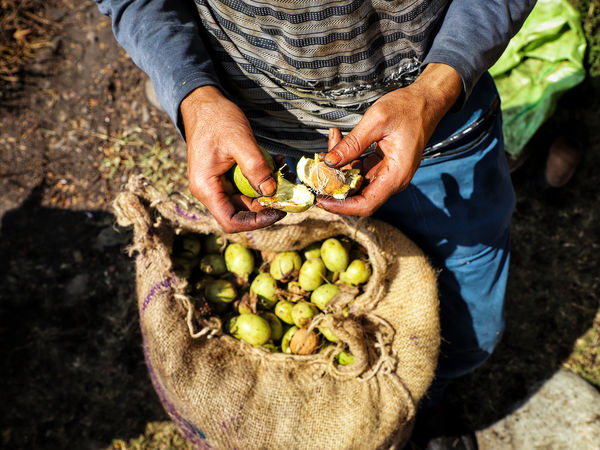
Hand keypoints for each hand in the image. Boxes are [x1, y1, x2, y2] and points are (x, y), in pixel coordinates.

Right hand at [181, 85, 284, 232]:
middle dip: (267, 204)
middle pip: (242, 212)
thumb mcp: (240, 141)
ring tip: (285, 174)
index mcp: (206, 188)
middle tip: (290, 192)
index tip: (278, 212)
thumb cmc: (216, 119)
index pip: (231, 221)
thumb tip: (272, 191)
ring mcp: (218, 183)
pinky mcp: (226, 175)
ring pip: (247, 198)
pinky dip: (263, 177)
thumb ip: (256, 167)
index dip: (255, 223)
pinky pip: (247, 184)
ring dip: (268, 190)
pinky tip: (276, 164)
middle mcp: (210, 190)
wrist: (203, 102)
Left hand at [317, 63, 462, 215]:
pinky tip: (338, 139)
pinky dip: (347, 158)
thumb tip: (329, 162)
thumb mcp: (376, 121)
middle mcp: (392, 179)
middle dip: (335, 184)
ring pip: (356, 181)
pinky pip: (360, 168)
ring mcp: (387, 173)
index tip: (321, 200)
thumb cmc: (408, 108)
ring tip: (330, 142)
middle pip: (358, 195)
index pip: (366, 204)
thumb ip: (352, 144)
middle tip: (316, 170)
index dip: (341, 206)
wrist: (426, 100)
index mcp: (396, 175)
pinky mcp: (382, 164)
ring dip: (339, 167)